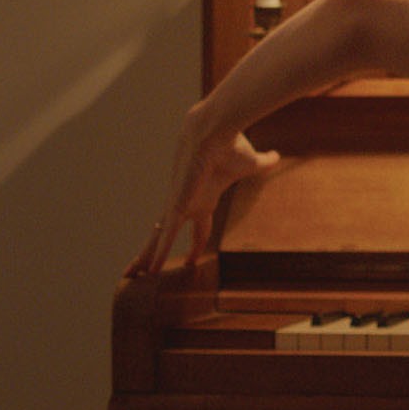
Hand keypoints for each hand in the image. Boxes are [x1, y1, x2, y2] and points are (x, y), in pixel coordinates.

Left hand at [125, 128, 279, 276]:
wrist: (215, 132)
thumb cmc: (232, 145)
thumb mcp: (253, 163)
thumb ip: (265, 162)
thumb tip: (278, 156)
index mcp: (205, 199)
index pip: (198, 229)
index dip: (196, 245)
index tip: (192, 261)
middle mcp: (187, 205)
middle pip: (166, 237)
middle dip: (155, 253)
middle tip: (144, 271)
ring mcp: (178, 206)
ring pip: (158, 239)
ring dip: (146, 258)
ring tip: (131, 277)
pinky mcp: (176, 206)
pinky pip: (166, 236)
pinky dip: (159, 253)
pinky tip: (151, 270)